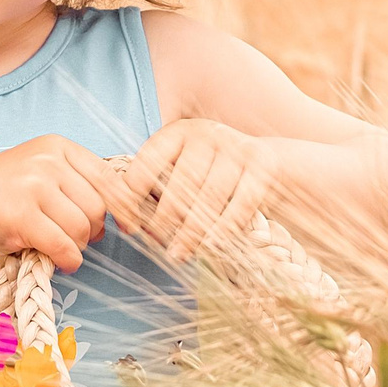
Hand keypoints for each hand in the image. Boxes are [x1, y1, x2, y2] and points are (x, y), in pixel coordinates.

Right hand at [0, 135, 142, 271]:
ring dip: (79, 246)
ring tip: (62, 246)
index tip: (129, 226)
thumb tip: (124, 211)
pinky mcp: (21, 215)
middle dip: (94, 230)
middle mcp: (47, 161)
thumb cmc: (3, 194)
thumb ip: (78, 182)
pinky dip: (69, 260)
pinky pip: (64, 245)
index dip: (124, 207)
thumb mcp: (42, 172)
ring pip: (83, 227)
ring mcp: (33, 186)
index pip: (109, 178)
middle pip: (99, 206)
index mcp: (58, 146)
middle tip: (79, 238)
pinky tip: (62, 261)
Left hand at [123, 119, 280, 261]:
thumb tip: (125, 223)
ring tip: (179, 253)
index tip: (128, 224)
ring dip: (192, 230)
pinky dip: (224, 228)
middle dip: (166, 218)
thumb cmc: (208, 171)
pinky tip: (211, 246)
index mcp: (178, 132)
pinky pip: (241, 203)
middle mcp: (207, 135)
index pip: (149, 161)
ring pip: (210, 196)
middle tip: (157, 243)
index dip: (134, 194)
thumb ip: (152, 189)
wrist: (262, 159)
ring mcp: (237, 148)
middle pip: (182, 182)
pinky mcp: (261, 166)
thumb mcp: (179, 168)